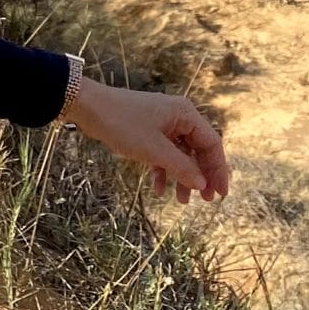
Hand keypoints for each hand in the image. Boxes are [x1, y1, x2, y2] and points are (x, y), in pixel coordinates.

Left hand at [61, 77, 231, 203]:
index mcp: (185, 114)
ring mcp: (163, 123)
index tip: (220, 193)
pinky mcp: (149, 130)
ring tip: (182, 201)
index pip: (212, 143)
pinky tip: (158, 190)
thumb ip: (181, 167)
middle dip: (201, 175)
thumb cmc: (122, 124)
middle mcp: (178, 116)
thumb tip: (202, 184)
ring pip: (181, 153)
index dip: (218, 169)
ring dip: (182, 176)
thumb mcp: (153, 150)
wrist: (89, 108)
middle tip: (205, 200)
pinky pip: (164, 153)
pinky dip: (163, 170)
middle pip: (199, 149)